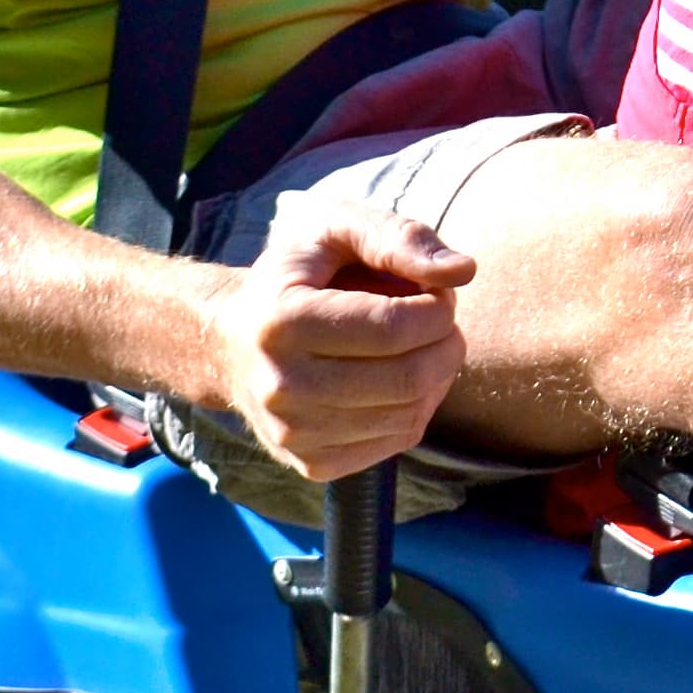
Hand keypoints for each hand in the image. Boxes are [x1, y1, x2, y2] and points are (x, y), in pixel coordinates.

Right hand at [195, 195, 476, 481]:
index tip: (439, 293)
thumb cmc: (294, 276)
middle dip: (447, 344)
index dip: (439, 309)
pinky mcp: (311, 463)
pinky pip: (397, 441)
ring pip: (409, 414)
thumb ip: (398, 237)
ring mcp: (293, 432)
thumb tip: (463, 271)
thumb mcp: (334, 230)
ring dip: (438, 375)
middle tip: (443, 321)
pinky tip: (401, 378)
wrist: (229, 340)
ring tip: (422, 345)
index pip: (393, 328)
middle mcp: (280, 386)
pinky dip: (418, 407)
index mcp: (281, 322)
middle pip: (408, 378)